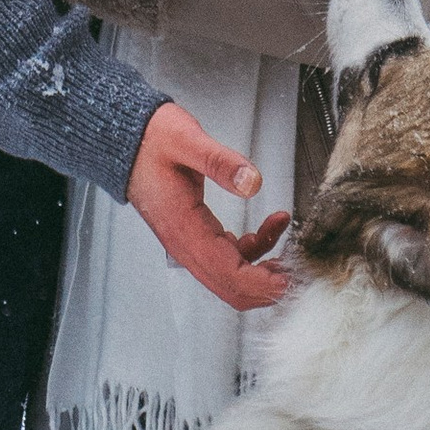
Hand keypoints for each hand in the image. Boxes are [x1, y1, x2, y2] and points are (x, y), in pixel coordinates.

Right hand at [126, 101, 291, 313]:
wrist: (129, 140)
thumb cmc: (151, 141)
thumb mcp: (186, 140)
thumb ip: (219, 162)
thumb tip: (252, 183)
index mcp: (184, 229)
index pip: (229, 275)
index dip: (263, 283)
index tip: (291, 278)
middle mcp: (185, 245)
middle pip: (232, 288)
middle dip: (268, 286)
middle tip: (300, 269)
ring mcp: (190, 243)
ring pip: (232, 277)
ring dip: (264, 268)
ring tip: (290, 242)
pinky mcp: (197, 235)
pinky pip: (229, 258)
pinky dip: (255, 250)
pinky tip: (271, 226)